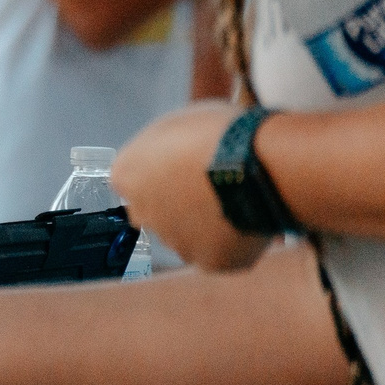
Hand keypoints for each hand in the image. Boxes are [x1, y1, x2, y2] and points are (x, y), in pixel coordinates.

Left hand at [114, 102, 272, 271]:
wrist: (258, 162)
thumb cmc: (219, 132)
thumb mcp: (178, 122)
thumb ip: (160, 146)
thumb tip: (166, 157)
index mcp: (126, 176)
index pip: (133, 181)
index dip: (161, 174)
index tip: (183, 167)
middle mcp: (142, 214)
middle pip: (156, 213)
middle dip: (177, 204)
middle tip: (209, 187)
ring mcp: (175, 242)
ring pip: (187, 236)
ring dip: (204, 223)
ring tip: (236, 199)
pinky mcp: (208, 262)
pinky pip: (218, 252)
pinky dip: (231, 241)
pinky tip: (248, 218)